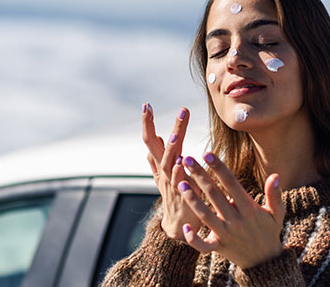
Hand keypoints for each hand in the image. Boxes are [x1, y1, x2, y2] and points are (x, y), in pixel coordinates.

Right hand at [141, 103, 201, 239]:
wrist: (179, 225)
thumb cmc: (175, 196)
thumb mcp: (164, 175)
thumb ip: (159, 156)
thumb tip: (156, 136)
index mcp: (160, 165)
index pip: (150, 140)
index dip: (147, 124)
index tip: (146, 105)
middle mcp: (163, 172)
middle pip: (158, 147)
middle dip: (159, 129)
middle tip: (170, 110)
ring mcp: (171, 184)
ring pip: (168, 163)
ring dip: (170, 149)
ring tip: (173, 135)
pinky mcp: (182, 195)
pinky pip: (180, 183)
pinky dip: (180, 172)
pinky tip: (182, 162)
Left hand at [177, 153, 284, 268]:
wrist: (265, 261)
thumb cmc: (269, 231)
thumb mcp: (277, 213)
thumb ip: (274, 194)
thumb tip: (275, 175)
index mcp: (249, 208)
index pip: (231, 184)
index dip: (219, 168)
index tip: (207, 154)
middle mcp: (236, 220)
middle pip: (214, 195)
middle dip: (200, 176)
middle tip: (186, 159)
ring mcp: (226, 234)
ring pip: (205, 216)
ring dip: (192, 200)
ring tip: (181, 183)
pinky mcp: (219, 247)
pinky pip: (203, 245)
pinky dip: (194, 239)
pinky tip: (185, 227)